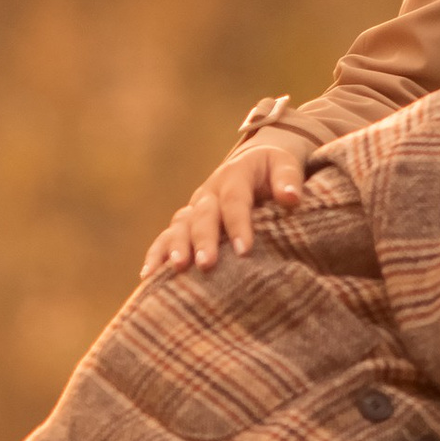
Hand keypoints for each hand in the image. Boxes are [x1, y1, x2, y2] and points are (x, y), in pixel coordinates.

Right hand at [140, 131, 307, 278]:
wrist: (255, 164)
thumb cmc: (273, 170)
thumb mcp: (285, 165)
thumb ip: (288, 180)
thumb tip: (291, 198)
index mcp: (234, 175)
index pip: (234, 200)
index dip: (238, 224)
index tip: (244, 250)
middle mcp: (209, 192)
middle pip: (203, 215)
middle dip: (204, 239)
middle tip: (207, 264)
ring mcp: (195, 207)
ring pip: (180, 225)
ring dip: (176, 247)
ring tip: (178, 269)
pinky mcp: (186, 223)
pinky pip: (166, 236)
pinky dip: (156, 254)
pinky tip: (148, 276)